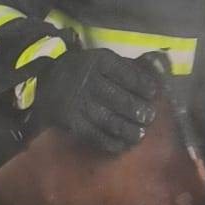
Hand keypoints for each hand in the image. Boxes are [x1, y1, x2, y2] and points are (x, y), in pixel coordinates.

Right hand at [31, 47, 160, 153]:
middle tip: (149, 118)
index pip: (125, 74)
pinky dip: (110, 142)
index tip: (153, 94)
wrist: (44, 79)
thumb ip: (125, 67)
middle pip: (118, 98)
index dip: (142, 85)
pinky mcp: (69, 120)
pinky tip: (122, 145)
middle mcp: (86, 79)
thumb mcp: (100, 59)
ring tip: (140, 134)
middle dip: (137, 110)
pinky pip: (94, 134)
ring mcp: (76, 101)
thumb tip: (160, 69)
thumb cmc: (81, 70)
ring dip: (128, 129)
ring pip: (108, 119)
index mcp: (97, 61)